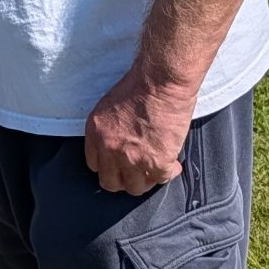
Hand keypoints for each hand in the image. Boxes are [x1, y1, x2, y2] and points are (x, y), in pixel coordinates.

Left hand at [84, 66, 197, 195]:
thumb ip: (109, 129)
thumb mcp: (109, 106)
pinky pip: (161, 179)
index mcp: (95, 133)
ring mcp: (132, 158)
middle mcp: (109, 149)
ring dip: (146, 180)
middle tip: (137, 173)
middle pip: (110, 182)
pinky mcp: (156, 162)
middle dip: (124, 179)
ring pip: (135, 187)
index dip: (110, 165)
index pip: (94, 164)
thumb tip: (119, 144)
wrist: (161, 80)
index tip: (120, 164)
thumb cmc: (141, 84)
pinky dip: (169, 172)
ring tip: (155, 170)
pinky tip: (173, 164)